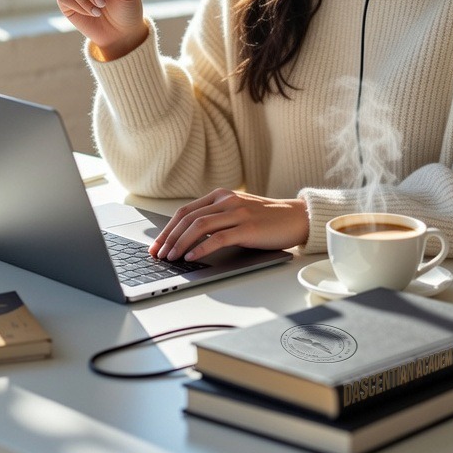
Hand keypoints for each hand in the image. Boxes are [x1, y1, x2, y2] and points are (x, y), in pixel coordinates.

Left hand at [150, 189, 309, 260]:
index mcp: (221, 195)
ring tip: (171, 258)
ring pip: (199, 226)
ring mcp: (238, 213)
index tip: (156, 245)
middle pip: (188, 218)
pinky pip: (219, 238)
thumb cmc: (266, 220)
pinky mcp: (248, 228)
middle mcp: (227, 200)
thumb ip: (216, 218)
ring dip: (180, 243)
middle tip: (158, 254)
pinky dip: (202, 248)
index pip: (185, 211)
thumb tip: (186, 239)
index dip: (167, 229)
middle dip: (168, 238)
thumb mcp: (237, 212)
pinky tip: (192, 257)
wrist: (296, 218)